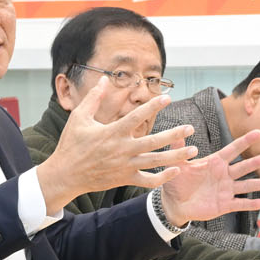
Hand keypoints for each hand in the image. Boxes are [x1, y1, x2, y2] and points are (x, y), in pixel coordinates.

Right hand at [36, 75, 194, 212]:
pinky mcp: (124, 179)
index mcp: (112, 132)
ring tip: (194, 150)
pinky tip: (176, 170)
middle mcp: (122, 149)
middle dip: (174, 135)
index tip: (167, 98)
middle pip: (154, 141)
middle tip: (191, 128)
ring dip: (176, 155)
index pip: (137, 117)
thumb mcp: (79, 117)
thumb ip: (93, 98)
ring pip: (156, 161)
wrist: (65, 175)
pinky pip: (148, 180)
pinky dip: (163, 178)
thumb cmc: (71, 144)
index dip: (153, 106)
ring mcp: (125, 166)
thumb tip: (102, 79)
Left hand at [158, 130, 259, 226]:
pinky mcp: (224, 205)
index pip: (232, 150)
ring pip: (246, 185)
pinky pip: (240, 203)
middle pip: (242, 167)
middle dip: (254, 163)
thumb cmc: (176, 181)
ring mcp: (226, 190)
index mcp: (215, 162)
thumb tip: (182, 129)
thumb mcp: (177, 164)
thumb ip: (179, 148)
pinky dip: (251, 204)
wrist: (173, 203)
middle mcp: (224, 175)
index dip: (245, 141)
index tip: (258, 132)